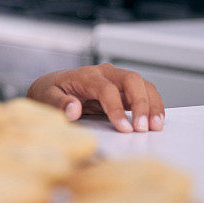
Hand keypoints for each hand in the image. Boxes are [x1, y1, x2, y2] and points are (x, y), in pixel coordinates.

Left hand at [26, 63, 164, 132]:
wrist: (53, 86)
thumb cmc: (51, 92)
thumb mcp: (47, 97)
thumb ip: (59, 103)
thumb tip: (73, 110)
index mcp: (86, 75)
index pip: (107, 89)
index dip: (117, 109)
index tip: (124, 129)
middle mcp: (104, 73)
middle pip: (131, 80)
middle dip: (141, 103)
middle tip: (143, 128)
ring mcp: (116, 79)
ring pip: (142, 85)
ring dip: (152, 104)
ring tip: (156, 127)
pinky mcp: (123, 88)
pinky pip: (144, 92)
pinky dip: (153, 105)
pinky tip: (156, 121)